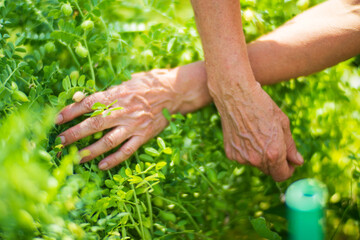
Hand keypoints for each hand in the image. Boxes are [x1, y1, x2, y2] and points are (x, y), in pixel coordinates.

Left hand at [56, 62, 210, 169]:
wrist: (173, 91)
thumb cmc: (146, 84)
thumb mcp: (124, 82)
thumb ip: (104, 92)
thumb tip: (80, 98)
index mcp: (117, 95)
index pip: (89, 103)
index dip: (71, 111)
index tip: (57, 118)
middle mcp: (124, 111)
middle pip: (95, 124)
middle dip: (76, 133)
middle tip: (61, 141)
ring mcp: (134, 125)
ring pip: (109, 141)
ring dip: (91, 150)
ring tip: (76, 158)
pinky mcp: (144, 136)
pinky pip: (127, 150)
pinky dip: (114, 160)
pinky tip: (101, 166)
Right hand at [209, 80, 303, 181]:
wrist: (235, 95)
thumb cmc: (262, 106)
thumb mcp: (283, 123)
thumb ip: (290, 146)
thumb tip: (298, 161)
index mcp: (273, 154)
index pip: (282, 175)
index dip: (288, 169)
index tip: (289, 161)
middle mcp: (256, 160)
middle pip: (269, 171)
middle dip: (274, 162)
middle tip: (274, 144)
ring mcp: (241, 157)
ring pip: (255, 163)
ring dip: (259, 155)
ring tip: (257, 133)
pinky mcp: (230, 153)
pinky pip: (243, 157)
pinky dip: (246, 150)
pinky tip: (245, 134)